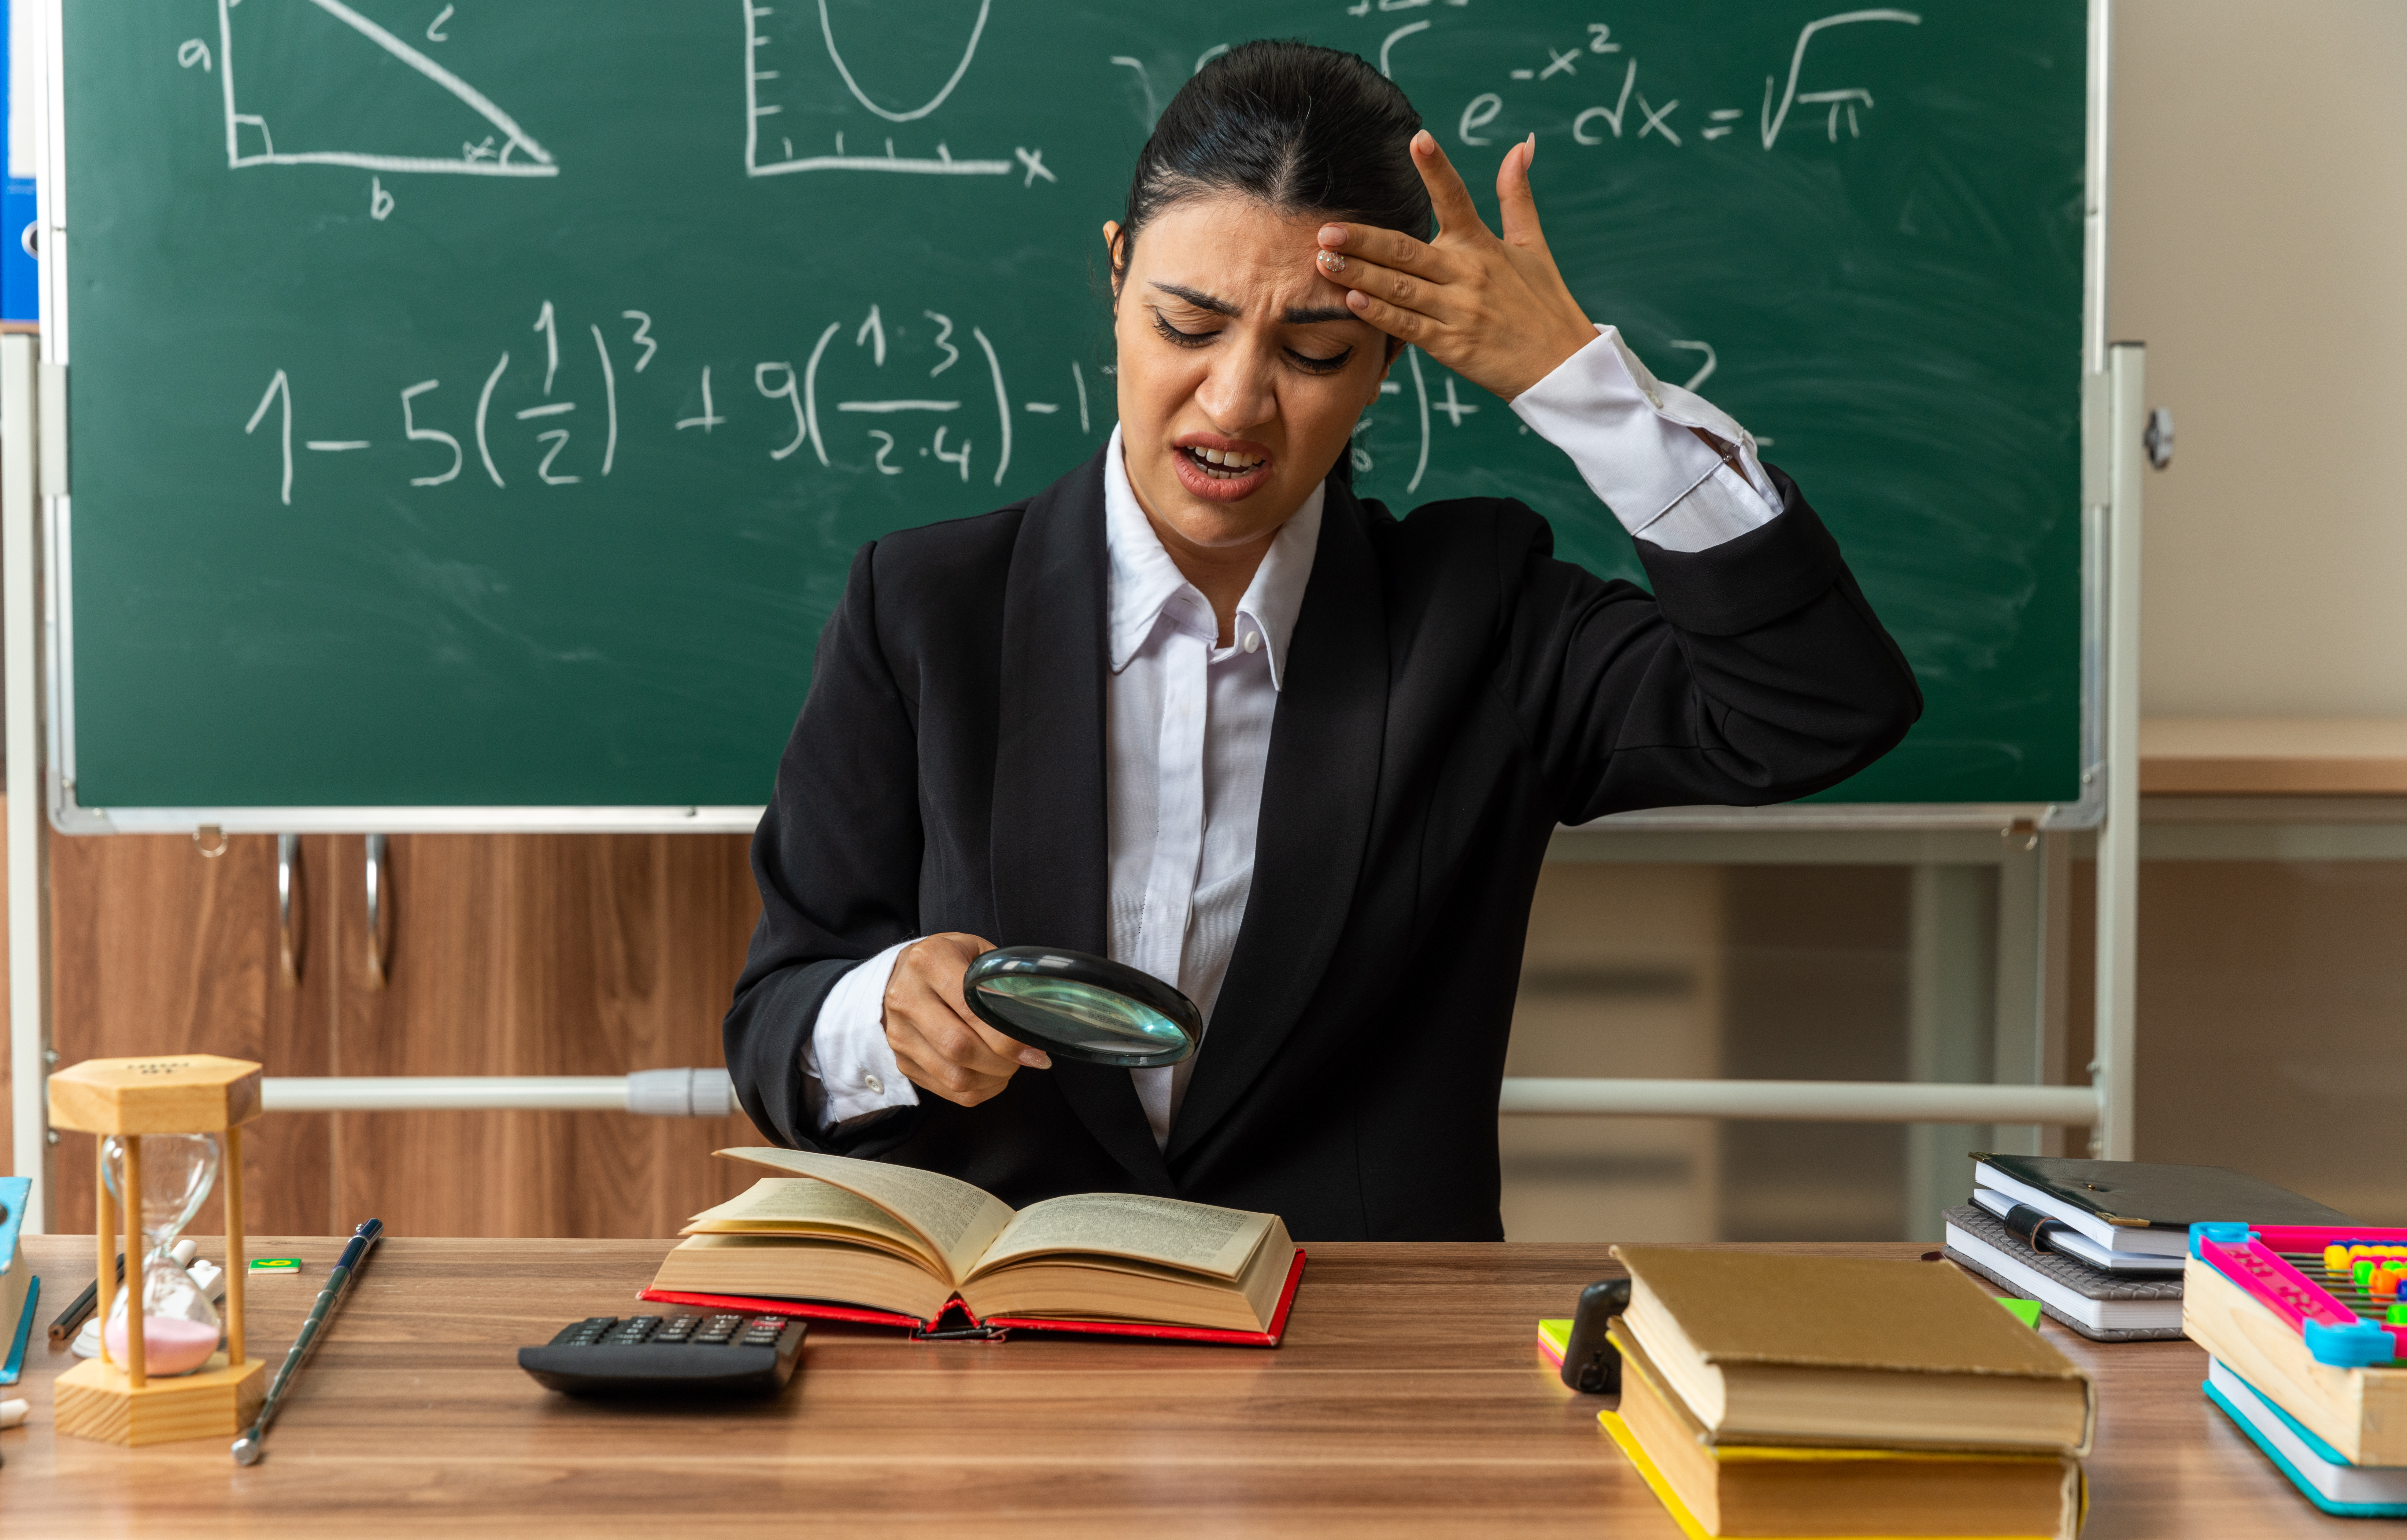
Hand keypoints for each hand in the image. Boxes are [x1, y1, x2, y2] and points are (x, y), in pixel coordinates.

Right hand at [882, 933, 1051, 1107]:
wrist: (900, 972)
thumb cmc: (947, 959)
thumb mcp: (974, 951)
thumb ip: (1000, 979)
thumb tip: (1034, 1022)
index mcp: (929, 962)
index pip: (972, 1010)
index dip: (1007, 1037)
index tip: (1033, 1048)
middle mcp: (907, 998)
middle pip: (960, 1048)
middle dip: (1003, 1062)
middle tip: (1026, 1059)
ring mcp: (899, 1033)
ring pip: (955, 1076)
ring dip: (992, 1079)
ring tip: (1010, 1067)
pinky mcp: (901, 1060)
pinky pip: (947, 1090)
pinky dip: (978, 1090)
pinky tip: (992, 1077)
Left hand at [1312, 130, 1597, 401]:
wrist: (1561, 365)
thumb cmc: (1543, 303)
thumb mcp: (1533, 244)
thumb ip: (1517, 195)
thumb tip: (1524, 144)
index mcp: (1482, 245)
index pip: (1457, 197)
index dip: (1437, 168)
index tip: (1418, 139)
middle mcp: (1468, 273)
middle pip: (1407, 250)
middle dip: (1364, 239)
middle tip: (1327, 229)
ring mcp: (1458, 310)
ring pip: (1400, 288)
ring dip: (1359, 274)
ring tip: (1324, 261)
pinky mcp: (1451, 344)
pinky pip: (1409, 326)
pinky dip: (1380, 315)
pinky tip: (1352, 301)